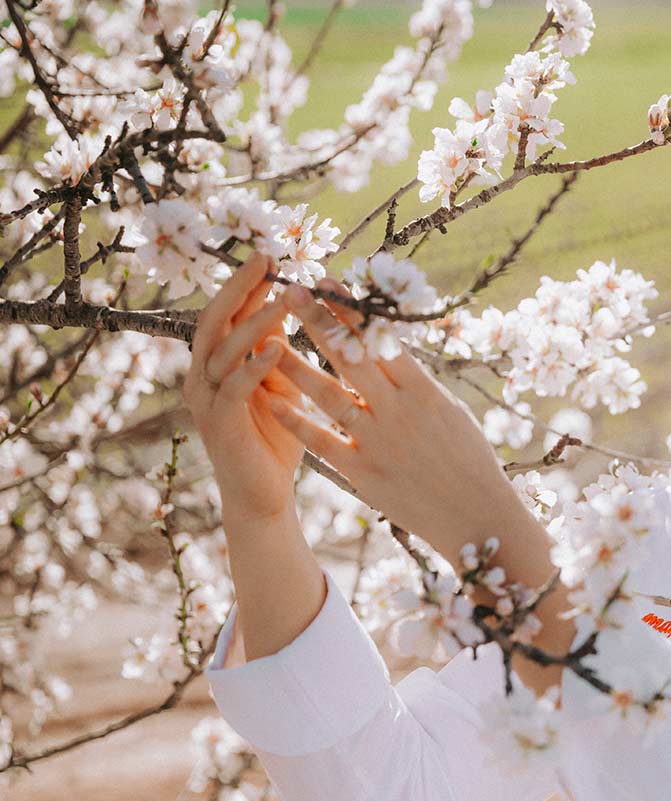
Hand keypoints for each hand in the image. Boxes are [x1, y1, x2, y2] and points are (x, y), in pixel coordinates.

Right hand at [182, 253, 302, 520]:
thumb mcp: (282, 386)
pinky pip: (235, 387)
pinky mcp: (221, 424)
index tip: (269, 254)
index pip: (226, 313)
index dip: (245, 284)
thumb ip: (278, 351)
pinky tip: (279, 347)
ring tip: (283, 297)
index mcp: (214, 364)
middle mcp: (202, 377)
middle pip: (214, 320)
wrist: (264, 497)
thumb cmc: (276, 438)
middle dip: (239, 287)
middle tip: (264, 258)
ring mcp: (206, 400)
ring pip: (224, 350)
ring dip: (254, 321)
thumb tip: (290, 309)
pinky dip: (256, 365)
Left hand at [263, 278, 534, 558]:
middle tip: (289, 291)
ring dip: (294, 366)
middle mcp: (399, 412)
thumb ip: (417, 384)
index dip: (351, 309)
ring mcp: (379, 443)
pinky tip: (269, 400)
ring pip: (328, 396)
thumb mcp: (452, 412)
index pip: (381, 340)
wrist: (477, 517)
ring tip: (265, 340)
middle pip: (351, 357)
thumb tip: (388, 351)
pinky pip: (321, 442)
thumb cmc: (471, 461)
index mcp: (425, 391)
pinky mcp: (364, 474)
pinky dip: (294, 421)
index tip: (327, 282)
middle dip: (318, 321)